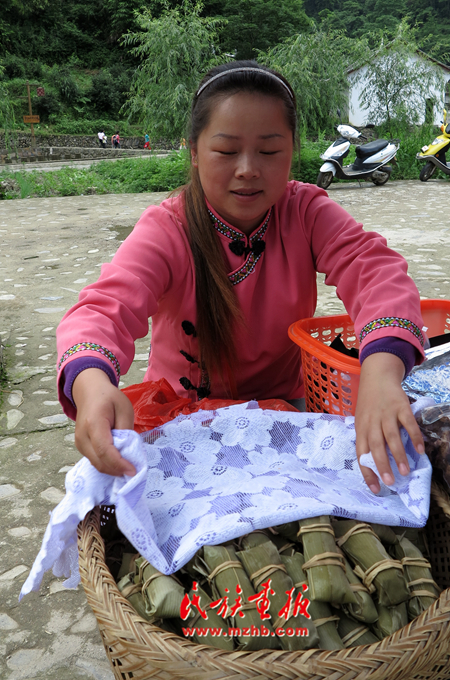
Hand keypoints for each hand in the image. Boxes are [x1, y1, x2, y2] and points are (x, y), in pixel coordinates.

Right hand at [72, 368, 135, 476]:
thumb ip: (126, 429)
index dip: (119, 463)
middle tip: (135, 470)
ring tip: (129, 465)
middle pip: (99, 461)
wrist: (89, 392)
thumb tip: (128, 452)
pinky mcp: (81, 447)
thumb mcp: (124, 408)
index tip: (134, 471)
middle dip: (118, 470)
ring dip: (113, 469)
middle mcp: (82, 436)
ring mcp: (79, 443)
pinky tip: (120, 461)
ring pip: (97, 464)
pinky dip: (108, 464)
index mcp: (93, 423)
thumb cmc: (109, 398)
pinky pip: (95, 460)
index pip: (104, 450)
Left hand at [355, 353, 423, 493]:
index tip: (376, 489)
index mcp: (360, 428)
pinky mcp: (400, 406)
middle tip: (390, 482)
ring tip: (406, 472)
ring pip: (391, 437)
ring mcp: (386, 414)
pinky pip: (408, 423)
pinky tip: (420, 450)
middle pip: (375, 446)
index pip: (361, 453)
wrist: (376, 377)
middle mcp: (371, 422)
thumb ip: (367, 439)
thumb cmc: (369, 404)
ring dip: (398, 455)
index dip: (367, 472)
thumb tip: (374, 464)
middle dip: (382, 465)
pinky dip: (414, 437)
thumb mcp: (362, 421)